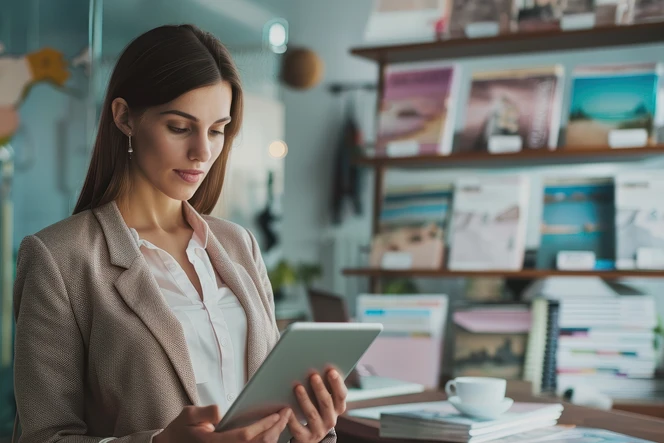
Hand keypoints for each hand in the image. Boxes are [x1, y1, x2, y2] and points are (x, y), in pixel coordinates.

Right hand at [153, 405, 291, 442]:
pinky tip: (274, 431)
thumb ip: (205, 412)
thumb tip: (221, 411)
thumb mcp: (188, 415)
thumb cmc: (181, 429)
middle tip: (287, 413)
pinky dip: (266, 441)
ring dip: (274, 436)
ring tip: (284, 420)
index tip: (277, 414)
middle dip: (275, 429)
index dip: (263, 425)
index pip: (245, 436)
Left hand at [288, 369, 346, 442]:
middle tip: (313, 375)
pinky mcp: (305, 438)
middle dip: (320, 388)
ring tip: (297, 387)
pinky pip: (298, 428)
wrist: (309, 435)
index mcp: (338, 407)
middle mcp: (331, 419)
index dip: (337, 383)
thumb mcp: (323, 399)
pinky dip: (292, 418)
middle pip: (326, 403)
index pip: (341, 395)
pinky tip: (286, 408)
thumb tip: (317, 363)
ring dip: (305, 400)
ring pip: (312, 414)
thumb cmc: (316, 408)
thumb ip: (324, 385)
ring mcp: (318, 430)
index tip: (331, 371)